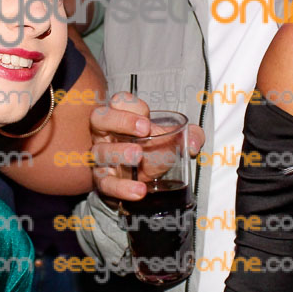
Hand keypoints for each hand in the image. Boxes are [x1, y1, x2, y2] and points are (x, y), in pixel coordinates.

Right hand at [89, 93, 204, 201]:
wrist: (150, 178)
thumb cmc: (158, 148)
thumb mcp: (177, 138)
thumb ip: (191, 135)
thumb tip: (194, 144)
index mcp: (122, 115)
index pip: (119, 101)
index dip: (132, 107)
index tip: (148, 120)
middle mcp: (106, 133)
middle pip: (99, 118)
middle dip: (120, 121)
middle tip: (144, 130)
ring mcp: (102, 156)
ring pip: (98, 151)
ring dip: (118, 153)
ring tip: (139, 157)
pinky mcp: (104, 180)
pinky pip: (105, 183)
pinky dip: (121, 188)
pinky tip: (138, 190)